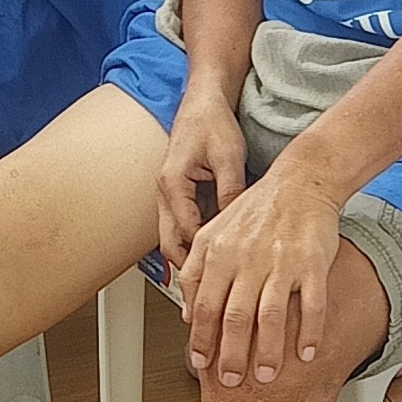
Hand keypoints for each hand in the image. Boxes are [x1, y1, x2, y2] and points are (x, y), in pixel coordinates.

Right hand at [157, 94, 247, 274]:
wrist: (203, 102)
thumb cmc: (212, 123)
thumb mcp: (229, 157)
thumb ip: (230, 192)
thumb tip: (236, 227)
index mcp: (172, 184)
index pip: (185, 233)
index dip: (201, 260)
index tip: (217, 282)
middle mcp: (165, 192)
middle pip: (170, 244)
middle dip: (185, 273)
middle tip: (202, 300)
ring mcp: (169, 194)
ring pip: (171, 238)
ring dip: (185, 262)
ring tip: (200, 290)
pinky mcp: (178, 193)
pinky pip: (180, 226)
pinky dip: (190, 246)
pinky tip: (202, 263)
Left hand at [175, 168, 343, 388]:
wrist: (299, 182)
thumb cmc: (256, 210)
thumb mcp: (213, 233)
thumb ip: (196, 270)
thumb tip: (185, 310)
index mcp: (219, 253)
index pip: (204, 305)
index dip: (200, 338)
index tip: (200, 364)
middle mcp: (248, 259)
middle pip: (235, 317)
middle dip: (231, 355)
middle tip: (232, 382)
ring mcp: (282, 262)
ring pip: (271, 316)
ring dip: (269, 351)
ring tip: (267, 376)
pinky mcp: (313, 262)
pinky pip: (312, 304)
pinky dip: (309, 332)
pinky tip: (307, 353)